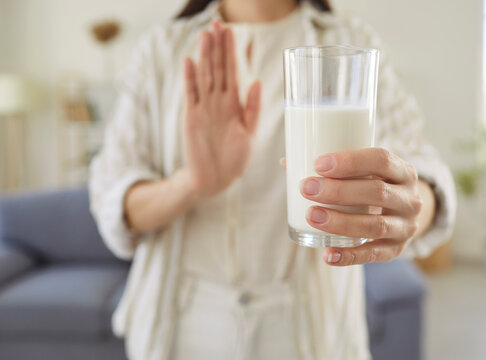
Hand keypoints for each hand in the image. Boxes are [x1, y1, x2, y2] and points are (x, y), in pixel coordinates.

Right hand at [180, 20, 261, 199]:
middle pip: (217, 68)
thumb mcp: (249, 134)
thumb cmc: (235, 159)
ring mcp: (204, 108)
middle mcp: (219, 102)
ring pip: (204, 76)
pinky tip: (190, 61)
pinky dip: (189, 78)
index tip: (230, 30)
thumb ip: (253, 109)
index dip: (231, 51)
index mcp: (235, 104)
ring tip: (205, 35)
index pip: (233, 71)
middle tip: (216, 23)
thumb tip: (258, 82)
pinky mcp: (191, 118)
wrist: (215, 179)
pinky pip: (190, 94)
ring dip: (204, 56)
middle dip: (217, 46)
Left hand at [300, 148, 424, 265]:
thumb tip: (286, 162)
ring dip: (340, 221)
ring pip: (374, 225)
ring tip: (311, 216)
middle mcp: (410, 198)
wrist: (405, 213)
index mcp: (403, 171)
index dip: (350, 161)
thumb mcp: (366, 172)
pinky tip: (327, 254)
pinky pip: (373, 255)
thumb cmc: (374, 185)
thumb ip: (333, 167)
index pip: (381, 160)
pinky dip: (349, 256)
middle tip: (307, 188)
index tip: (318, 164)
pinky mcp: (396, 250)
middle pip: (376, 192)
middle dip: (338, 191)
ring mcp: (406, 227)